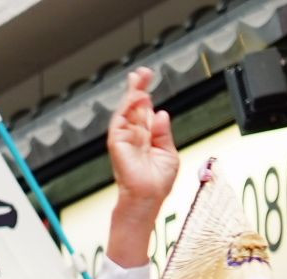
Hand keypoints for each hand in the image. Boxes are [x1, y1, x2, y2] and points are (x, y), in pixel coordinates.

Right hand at [104, 70, 176, 265]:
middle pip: (134, 106)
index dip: (146, 94)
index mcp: (146, 137)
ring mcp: (124, 139)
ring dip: (132, 93)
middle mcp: (134, 136)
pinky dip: (126, 108)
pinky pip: (119, 121)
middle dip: (137, 88)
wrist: (147, 199)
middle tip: (142, 72)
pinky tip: (136, 97)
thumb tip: (161, 113)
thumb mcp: (169, 153)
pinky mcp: (117, 144)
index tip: (148, 79)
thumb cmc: (157, 184)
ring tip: (139, 79)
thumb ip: (164, 133)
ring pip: (125, 110)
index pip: (144, 111)